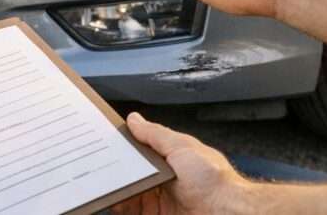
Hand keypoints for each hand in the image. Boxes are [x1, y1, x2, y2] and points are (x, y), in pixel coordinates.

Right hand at [114, 113, 248, 214]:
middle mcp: (165, 179)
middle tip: (101, 168)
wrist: (226, 213)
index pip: (141, 151)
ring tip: (105, 186)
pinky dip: (123, 207)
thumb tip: (134, 120)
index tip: (108, 146)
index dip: (125, 149)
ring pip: (130, 194)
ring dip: (117, 190)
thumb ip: (155, 134)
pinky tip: (116, 202)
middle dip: (117, 171)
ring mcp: (161, 200)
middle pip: (132, 174)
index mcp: (172, 158)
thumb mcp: (181, 147)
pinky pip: (134, 211)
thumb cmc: (214, 180)